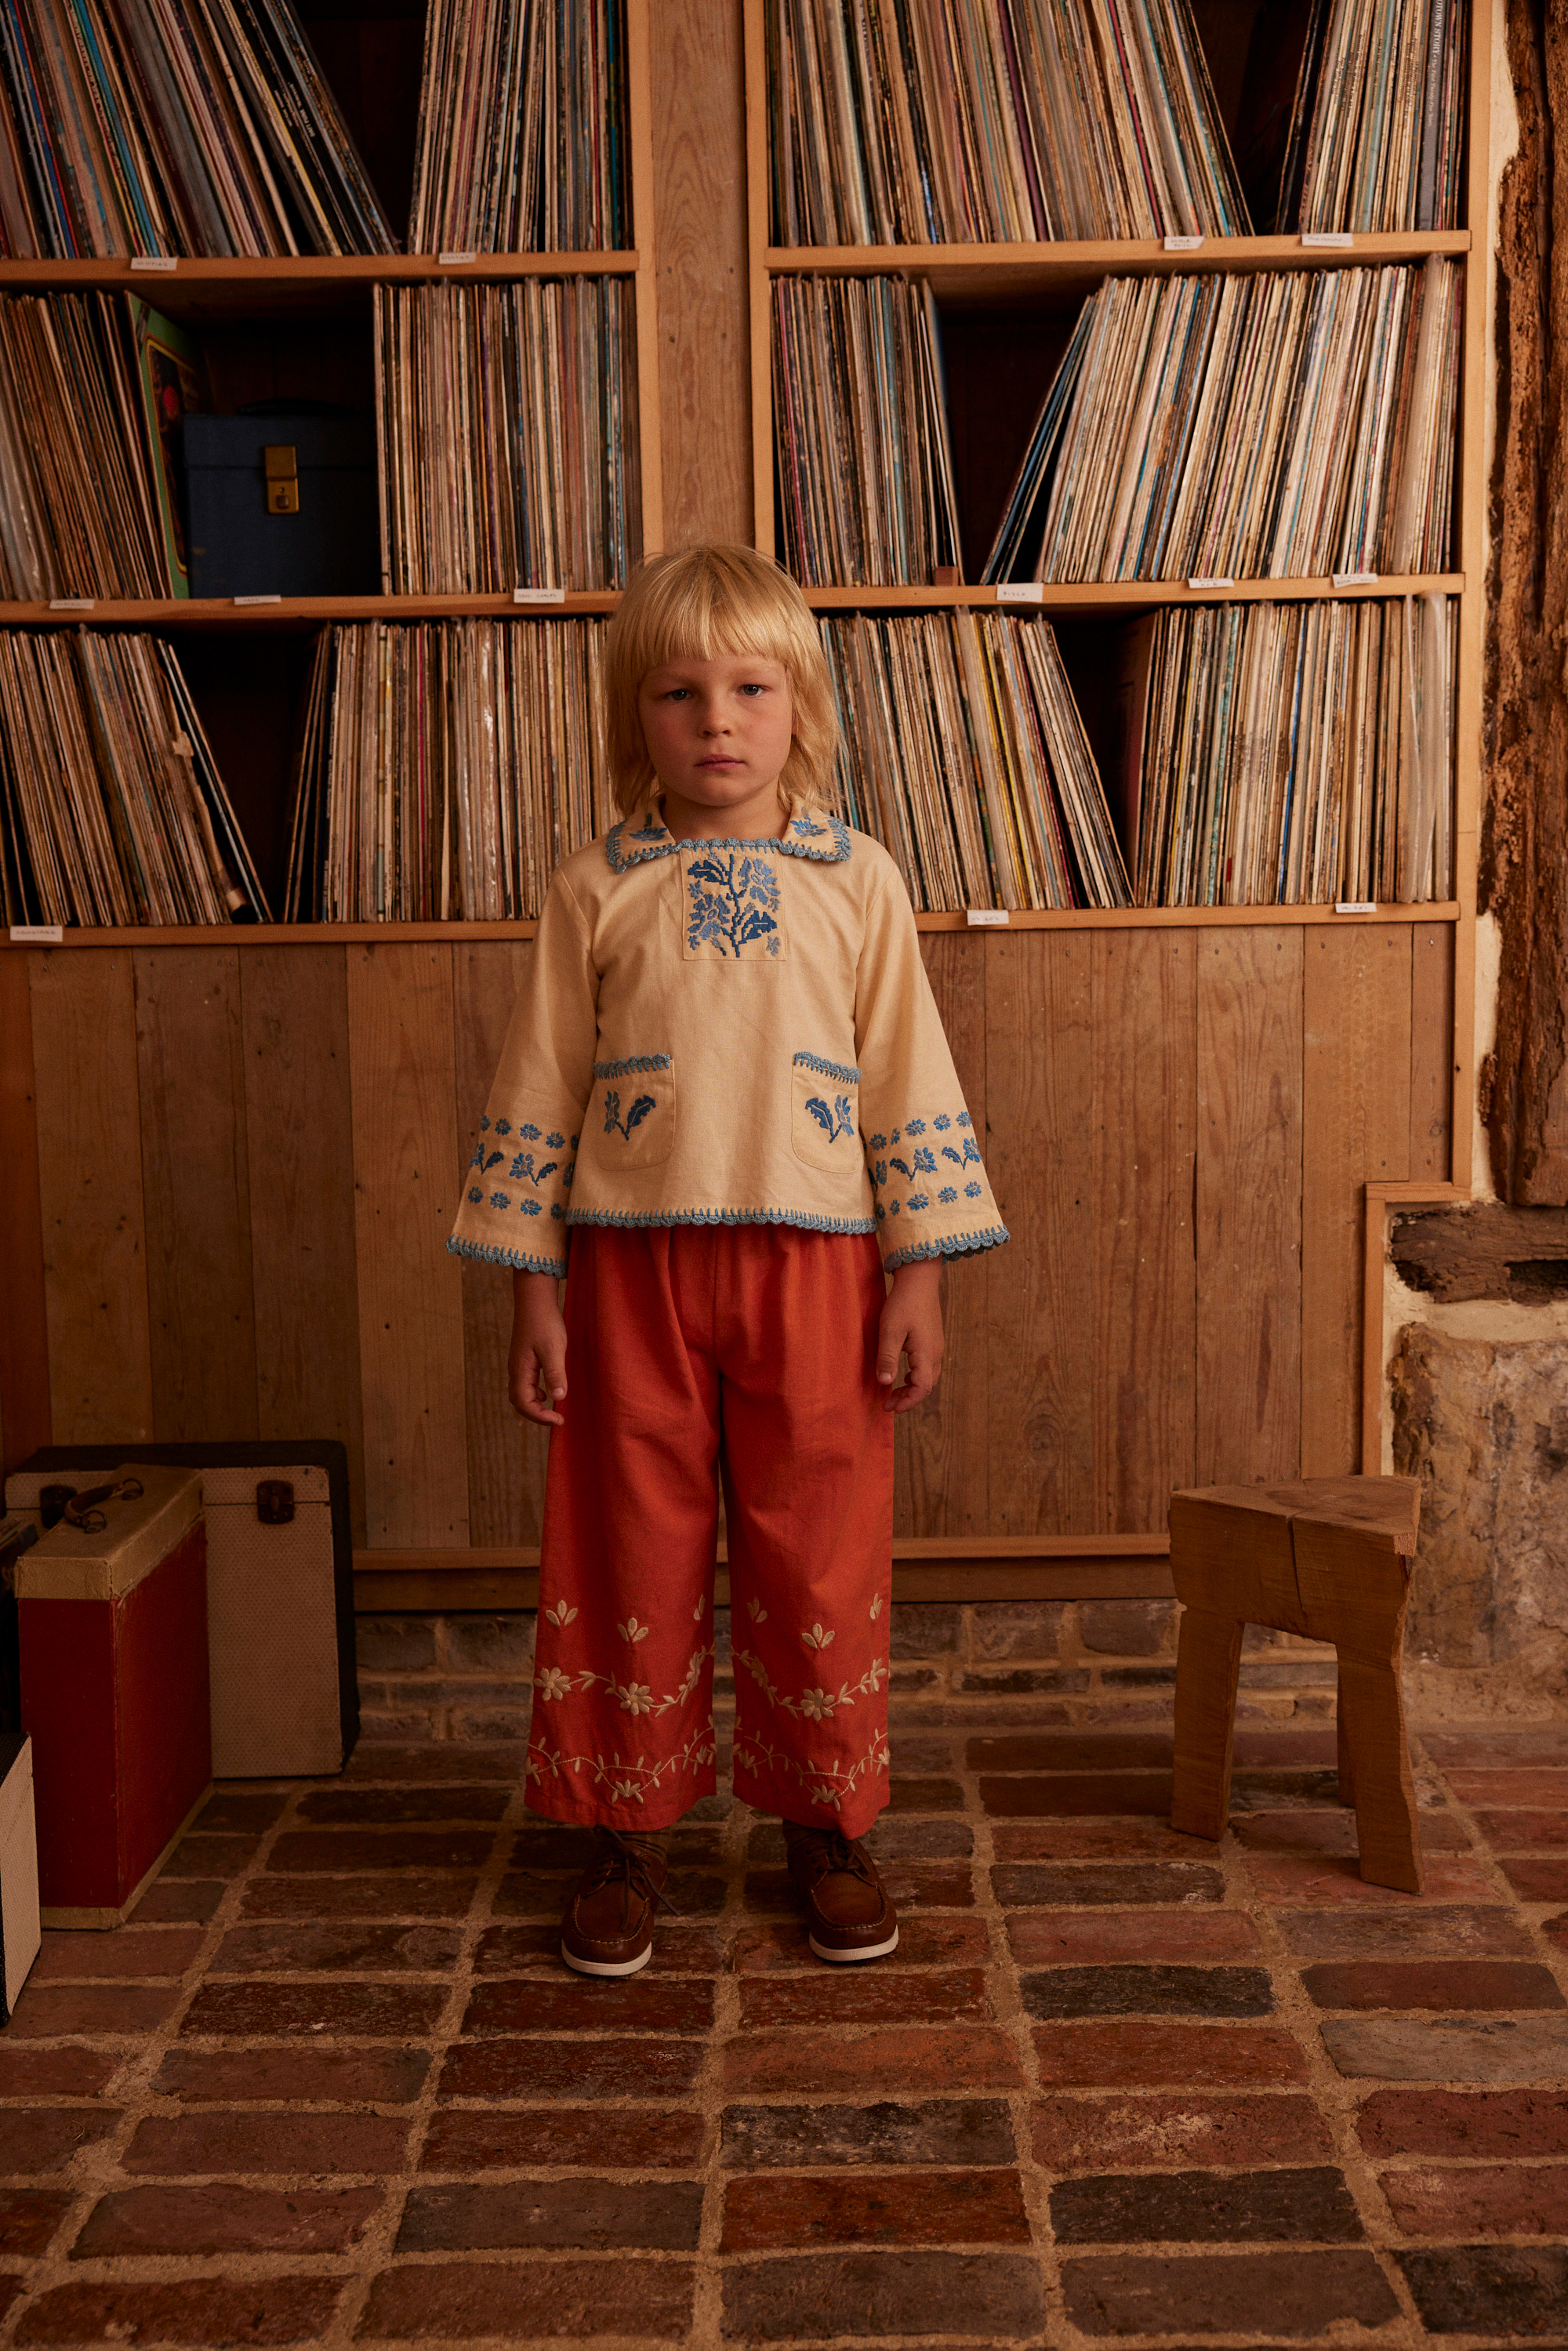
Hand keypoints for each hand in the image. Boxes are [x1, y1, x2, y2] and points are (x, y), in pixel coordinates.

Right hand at [509, 1270, 567, 1426]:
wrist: (534, 1300)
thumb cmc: (544, 1322)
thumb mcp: (554, 1348)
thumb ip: (555, 1373)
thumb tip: (559, 1398)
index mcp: (520, 1370)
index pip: (524, 1403)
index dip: (540, 1417)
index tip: (559, 1420)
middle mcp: (515, 1369)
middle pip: (519, 1402)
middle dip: (536, 1415)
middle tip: (556, 1419)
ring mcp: (518, 1364)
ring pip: (521, 1393)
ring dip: (535, 1405)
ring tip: (553, 1409)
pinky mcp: (524, 1359)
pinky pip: (525, 1384)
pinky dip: (535, 1393)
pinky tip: (548, 1391)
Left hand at [876, 1259, 943, 1412]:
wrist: (920, 1280)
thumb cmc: (903, 1303)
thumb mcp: (890, 1330)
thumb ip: (888, 1358)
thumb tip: (885, 1383)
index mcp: (926, 1353)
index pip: (922, 1388)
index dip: (907, 1402)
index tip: (890, 1408)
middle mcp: (936, 1353)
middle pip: (927, 1386)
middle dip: (908, 1399)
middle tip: (888, 1404)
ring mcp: (937, 1347)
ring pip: (928, 1377)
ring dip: (912, 1388)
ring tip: (894, 1393)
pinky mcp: (933, 1340)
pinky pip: (928, 1367)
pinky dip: (916, 1377)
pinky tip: (903, 1375)